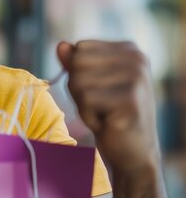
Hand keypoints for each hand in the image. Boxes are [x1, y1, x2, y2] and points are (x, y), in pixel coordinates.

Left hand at [57, 40, 159, 173]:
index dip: (78, 73)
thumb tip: (61, 45)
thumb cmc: (107, 114)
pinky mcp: (131, 100)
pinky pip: (86, 100)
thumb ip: (75, 63)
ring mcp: (136, 78)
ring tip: (104, 114)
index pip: (80, 48)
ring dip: (83, 104)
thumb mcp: (89, 84)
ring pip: (79, 81)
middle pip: (77, 62)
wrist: (133, 152)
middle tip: (100, 105)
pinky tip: (107, 124)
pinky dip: (89, 116)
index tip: (99, 91)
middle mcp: (137, 59)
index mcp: (130, 49)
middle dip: (78, 88)